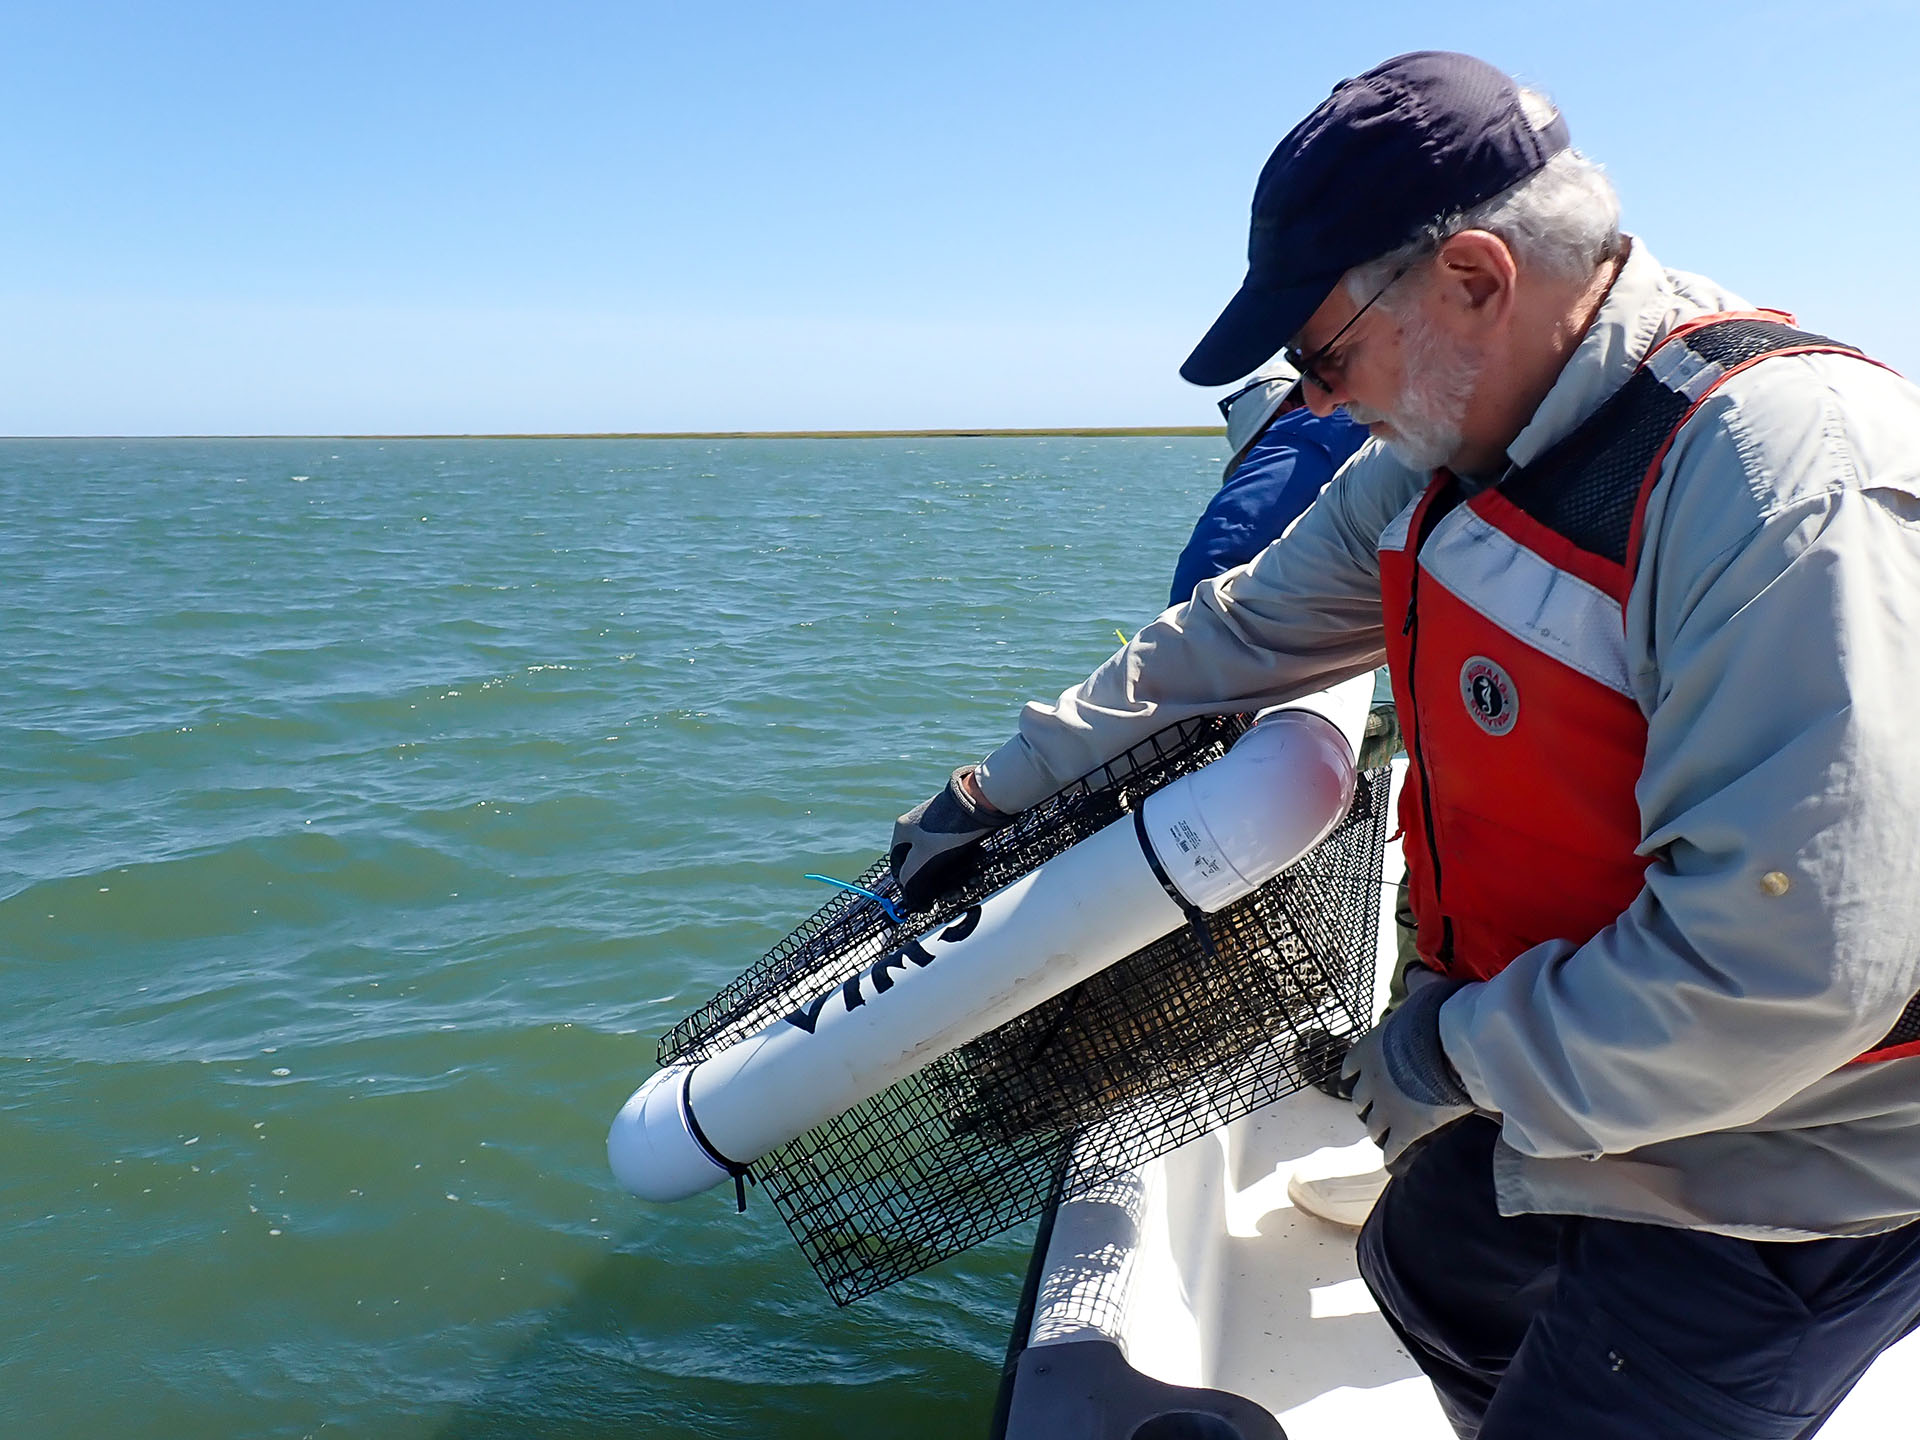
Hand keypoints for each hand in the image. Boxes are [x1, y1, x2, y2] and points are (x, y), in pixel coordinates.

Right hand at [889, 766, 1010, 910]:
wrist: (980, 800)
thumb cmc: (949, 826)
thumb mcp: (924, 853)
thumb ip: (910, 872)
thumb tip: (905, 889)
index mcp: (903, 830)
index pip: (898, 863)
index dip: (907, 882)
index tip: (919, 898)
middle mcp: (916, 826)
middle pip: (921, 862)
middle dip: (936, 882)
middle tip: (951, 893)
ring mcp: (936, 825)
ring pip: (941, 859)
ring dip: (953, 875)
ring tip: (967, 883)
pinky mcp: (954, 826)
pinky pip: (955, 850)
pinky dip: (963, 862)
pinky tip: (975, 870)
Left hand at [1342, 976, 1475, 1174]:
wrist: (1452, 1047)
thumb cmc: (1438, 1016)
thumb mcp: (1423, 996)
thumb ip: (1416, 988)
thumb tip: (1417, 972)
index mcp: (1367, 1050)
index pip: (1349, 1070)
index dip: (1357, 1077)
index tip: (1362, 1082)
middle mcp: (1369, 1081)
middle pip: (1358, 1102)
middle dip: (1369, 1106)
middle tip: (1382, 1109)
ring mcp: (1385, 1108)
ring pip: (1372, 1127)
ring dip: (1380, 1130)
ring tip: (1390, 1134)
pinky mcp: (1405, 1130)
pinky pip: (1391, 1151)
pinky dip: (1393, 1156)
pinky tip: (1396, 1161)